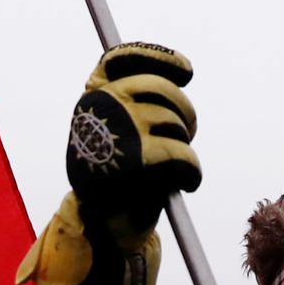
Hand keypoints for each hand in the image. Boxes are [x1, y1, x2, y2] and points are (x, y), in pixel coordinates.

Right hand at [67, 42, 199, 237]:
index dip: (159, 58)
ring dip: (185, 146)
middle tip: (189, 132)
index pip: (122, 58)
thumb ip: (134, 103)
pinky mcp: (137, 161)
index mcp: (92, 97)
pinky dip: (191, 171)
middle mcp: (100, 107)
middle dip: (184, 111)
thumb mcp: (118, 134)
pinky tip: (188, 182)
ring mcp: (119, 130)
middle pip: (160, 88)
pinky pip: (182, 155)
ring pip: (174, 123)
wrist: (100, 226)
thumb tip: (176, 78)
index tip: (187, 72)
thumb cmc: (114, 178)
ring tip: (177, 166)